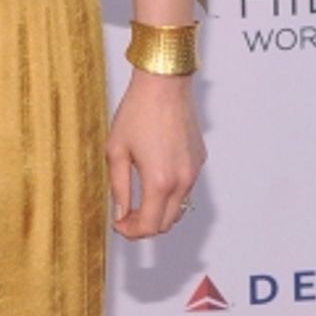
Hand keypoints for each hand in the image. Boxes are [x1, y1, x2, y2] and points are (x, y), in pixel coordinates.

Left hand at [106, 71, 204, 239]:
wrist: (164, 83)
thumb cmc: (139, 110)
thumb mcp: (117, 150)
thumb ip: (119, 186)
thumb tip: (120, 211)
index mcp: (160, 181)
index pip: (148, 225)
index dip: (131, 232)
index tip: (119, 226)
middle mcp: (182, 180)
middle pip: (166, 223)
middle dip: (145, 226)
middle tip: (126, 217)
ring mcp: (194, 171)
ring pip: (179, 207)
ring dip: (159, 211)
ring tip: (138, 201)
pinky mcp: (199, 160)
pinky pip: (186, 188)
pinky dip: (171, 193)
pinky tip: (154, 179)